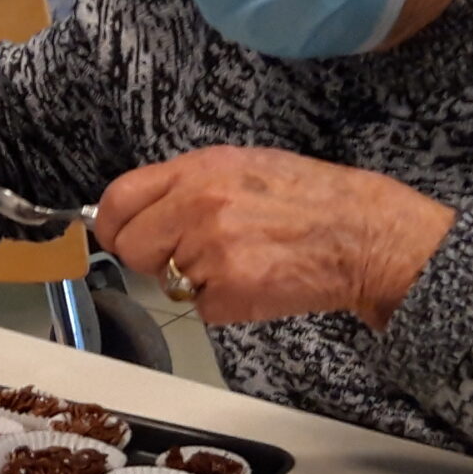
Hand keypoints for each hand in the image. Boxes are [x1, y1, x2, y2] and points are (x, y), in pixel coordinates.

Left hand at [92, 146, 454, 329]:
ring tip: (240, 260)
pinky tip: (256, 280)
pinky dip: (223, 303)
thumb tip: (140, 210)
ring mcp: (210, 253)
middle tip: (192, 254)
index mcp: (197, 171)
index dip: (111, 225)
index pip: (118, 199)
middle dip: (154, 257)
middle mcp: (197, 208)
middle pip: (131, 248)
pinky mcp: (228, 293)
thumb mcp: (241, 165)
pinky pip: (200, 308)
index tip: (116, 235)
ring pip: (167, 282)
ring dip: (195, 281)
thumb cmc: (307, 198)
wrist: (362, 234)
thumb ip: (186, 185)